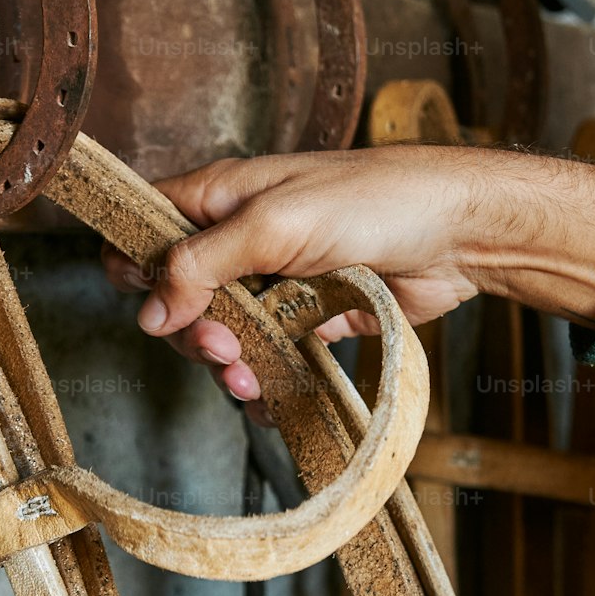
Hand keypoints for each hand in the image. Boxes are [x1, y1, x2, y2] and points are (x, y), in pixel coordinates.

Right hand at [101, 146, 594, 416]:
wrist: (457, 234)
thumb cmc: (374, 201)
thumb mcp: (273, 223)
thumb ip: (203, 264)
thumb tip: (149, 310)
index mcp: (223, 198)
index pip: (150, 228)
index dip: (137, 268)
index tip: (152, 305)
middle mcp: (245, 238)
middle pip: (184, 296)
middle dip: (195, 331)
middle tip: (223, 346)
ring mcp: (279, 281)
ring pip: (228, 333)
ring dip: (230, 364)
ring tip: (250, 379)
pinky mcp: (314, 317)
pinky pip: (274, 356)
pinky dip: (267, 381)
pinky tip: (270, 397)